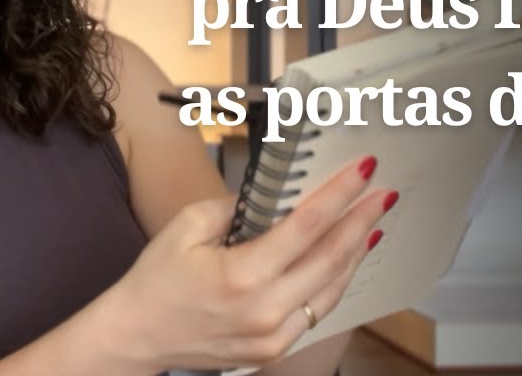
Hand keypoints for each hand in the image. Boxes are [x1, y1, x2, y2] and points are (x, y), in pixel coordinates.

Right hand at [103, 155, 392, 372]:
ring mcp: (273, 336)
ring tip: (371, 223)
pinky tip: (343, 260)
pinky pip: (316, 312)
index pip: (307, 226)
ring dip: (355, 253)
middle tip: (383, 195)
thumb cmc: (157, 279)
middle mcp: (265, 310)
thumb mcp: (187, 226)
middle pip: (331, 258)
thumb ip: (236, 208)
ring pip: (332, 289)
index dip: (340, 195)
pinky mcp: (274, 349)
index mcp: (242, 275)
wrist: (138, 335)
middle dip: (361, 221)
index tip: (363, 171)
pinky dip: (333, 282)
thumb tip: (276, 198)